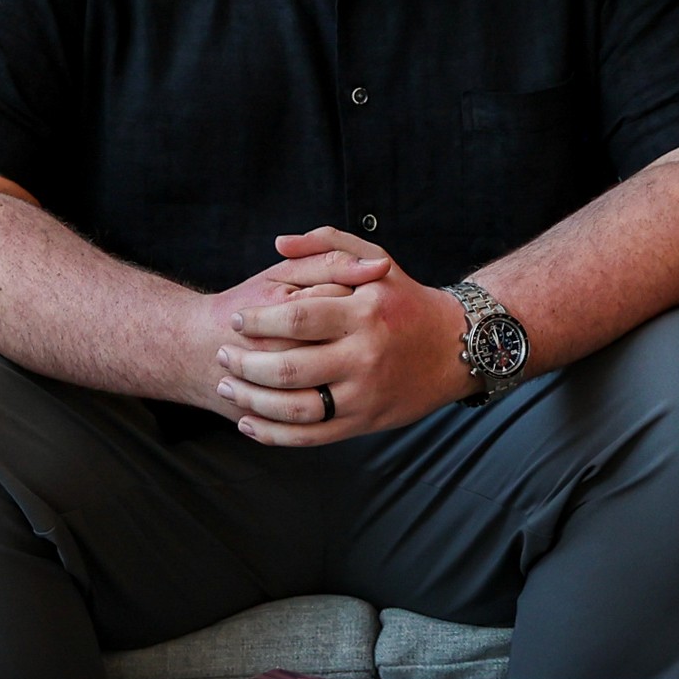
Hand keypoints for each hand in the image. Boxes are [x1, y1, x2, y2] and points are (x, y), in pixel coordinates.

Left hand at [197, 228, 472, 445]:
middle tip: (223, 355)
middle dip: (245, 364)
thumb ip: (327, 244)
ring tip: (229, 386)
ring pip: (295, 408)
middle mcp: (365, 355)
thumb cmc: (407, 300)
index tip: (238, 320)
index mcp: (365, 313)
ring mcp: (365, 394)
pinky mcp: (364, 422)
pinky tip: (250, 421)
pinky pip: (311, 436)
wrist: (456, 348)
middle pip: (289, 368)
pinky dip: (274, 434)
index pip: (298, 319)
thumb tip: (279, 243)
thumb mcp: (377, 259)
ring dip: (252, 400)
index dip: (259, 321)